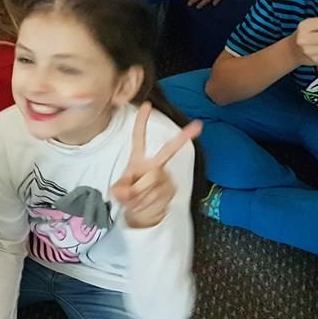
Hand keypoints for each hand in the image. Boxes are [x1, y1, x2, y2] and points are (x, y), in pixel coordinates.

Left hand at [111, 102, 201, 228]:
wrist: (144, 214)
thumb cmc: (130, 195)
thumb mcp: (119, 192)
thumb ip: (120, 191)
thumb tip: (127, 193)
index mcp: (138, 160)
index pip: (139, 137)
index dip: (141, 122)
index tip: (147, 105)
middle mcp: (155, 165)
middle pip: (168, 150)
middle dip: (183, 137)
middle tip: (199, 125)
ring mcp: (165, 176)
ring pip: (153, 181)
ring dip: (140, 195)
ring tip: (137, 200)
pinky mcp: (172, 188)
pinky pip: (157, 194)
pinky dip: (147, 203)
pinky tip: (147, 204)